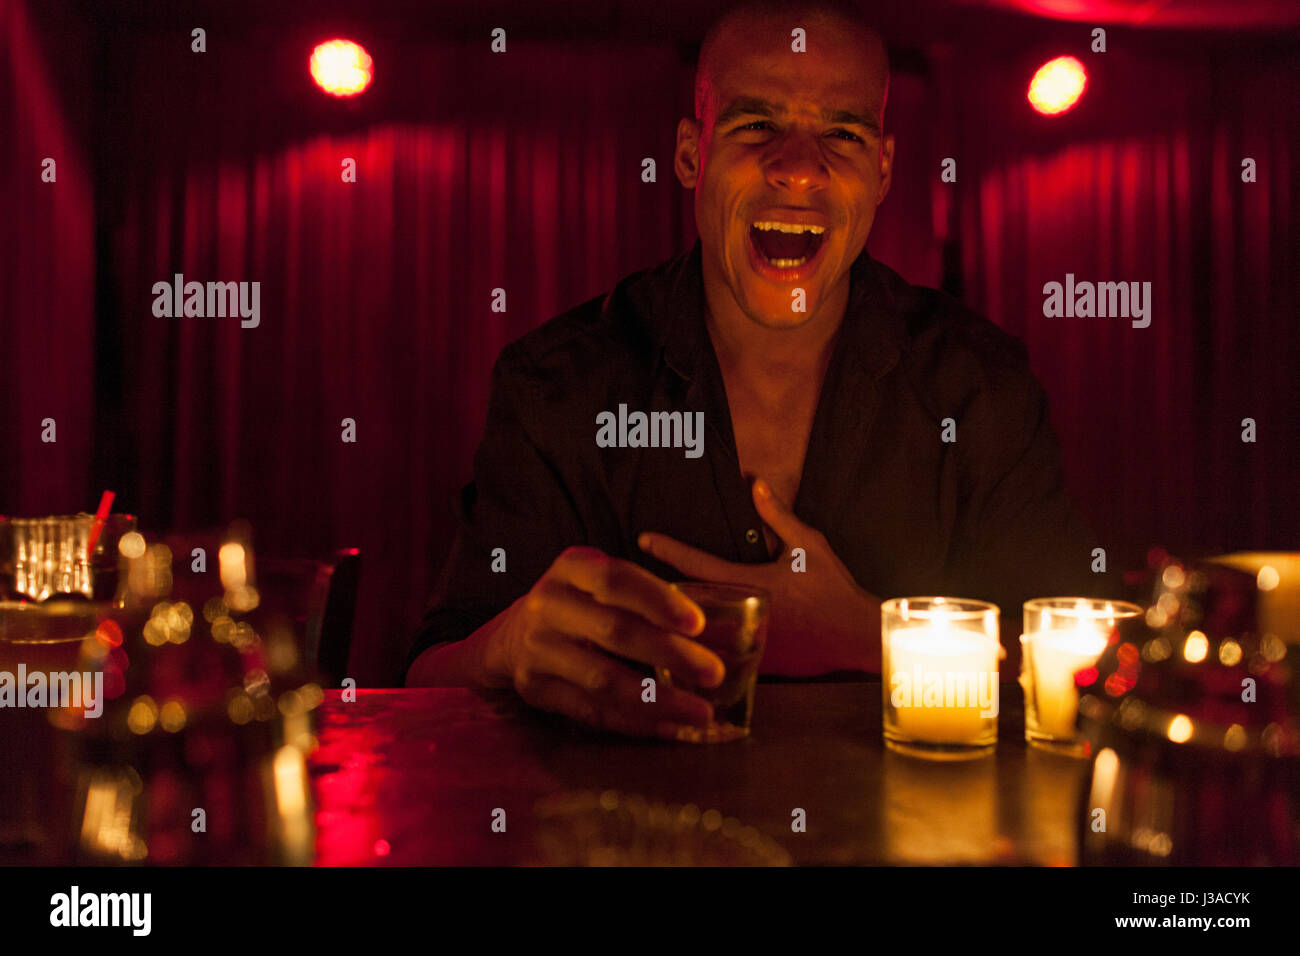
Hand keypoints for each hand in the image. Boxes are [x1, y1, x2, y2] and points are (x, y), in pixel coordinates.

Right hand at [483, 546, 725, 737]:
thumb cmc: (579, 605)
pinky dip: (635, 722)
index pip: (615, 580)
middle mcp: (549, 605)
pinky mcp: (536, 688)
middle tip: (714, 672)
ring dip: (658, 699)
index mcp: (570, 569)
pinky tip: (670, 727)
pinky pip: (592, 711)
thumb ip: (642, 596)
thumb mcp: (598, 581)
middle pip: (614, 631)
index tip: (698, 623)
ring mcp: (538, 649)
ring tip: (701, 712)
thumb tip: (717, 628)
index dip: (657, 601)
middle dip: (670, 654)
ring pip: (603, 679)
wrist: (513, 636)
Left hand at [638, 478, 880, 675]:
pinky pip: (720, 654)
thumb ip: (777, 516)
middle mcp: (740, 614)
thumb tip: (755, 484)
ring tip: (657, 607)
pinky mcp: (754, 665)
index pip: (696, 564)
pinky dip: (705, 644)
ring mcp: (745, 643)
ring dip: (679, 620)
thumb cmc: (833, 589)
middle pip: (686, 602)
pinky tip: (692, 639)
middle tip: (638, 578)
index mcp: (749, 582)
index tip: (644, 538)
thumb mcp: (808, 546)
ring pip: (698, 633)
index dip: (667, 550)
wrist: (858, 636)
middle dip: (662, 591)